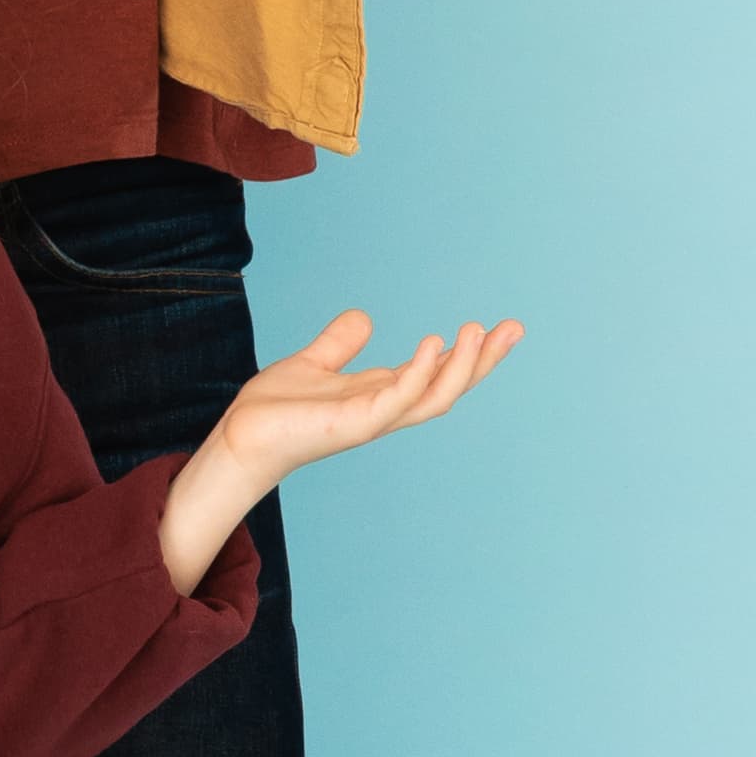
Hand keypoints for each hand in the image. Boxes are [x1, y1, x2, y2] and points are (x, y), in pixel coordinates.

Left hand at [157, 307, 522, 596]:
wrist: (240, 437)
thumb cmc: (275, 410)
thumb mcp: (314, 364)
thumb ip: (340, 344)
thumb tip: (364, 319)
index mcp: (381, 395)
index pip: (437, 373)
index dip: (469, 353)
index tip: (501, 327)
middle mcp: (385, 410)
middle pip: (449, 387)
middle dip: (484, 361)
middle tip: (515, 328)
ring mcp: (373, 420)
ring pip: (434, 397)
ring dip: (462, 366)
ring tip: (480, 332)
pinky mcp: (354, 425)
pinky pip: (396, 401)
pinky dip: (417, 373)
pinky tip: (431, 344)